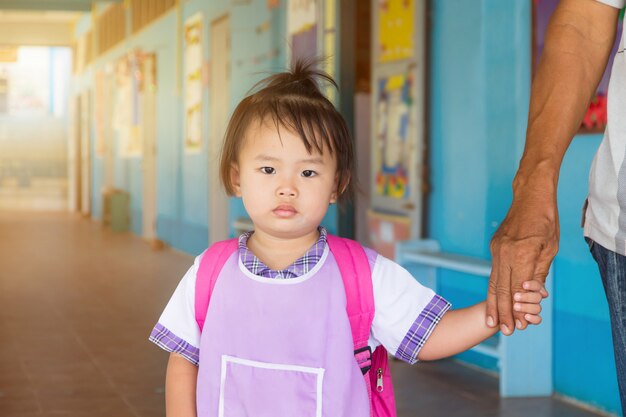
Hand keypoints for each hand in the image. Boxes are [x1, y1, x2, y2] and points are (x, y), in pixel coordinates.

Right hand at [487, 190, 558, 334]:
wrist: (529, 196)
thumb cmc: (546, 220)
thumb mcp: (550, 248)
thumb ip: (538, 272)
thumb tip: (531, 295)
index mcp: (522, 253)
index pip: (517, 288)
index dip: (516, 310)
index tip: (517, 326)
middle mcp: (505, 252)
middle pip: (500, 288)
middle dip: (502, 312)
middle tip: (504, 331)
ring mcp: (497, 249)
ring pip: (493, 281)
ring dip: (494, 303)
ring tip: (492, 321)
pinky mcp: (494, 246)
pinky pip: (493, 271)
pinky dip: (494, 289)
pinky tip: (494, 301)